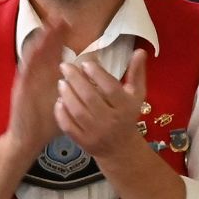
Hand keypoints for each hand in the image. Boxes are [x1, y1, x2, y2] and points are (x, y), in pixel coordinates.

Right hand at [0, 21, 63, 161]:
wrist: (27, 140)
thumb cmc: (46, 123)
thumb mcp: (65, 104)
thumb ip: (76, 91)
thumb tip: (94, 82)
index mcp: (47, 79)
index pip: (54, 54)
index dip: (59, 39)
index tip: (68, 23)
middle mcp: (36, 77)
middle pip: (44, 51)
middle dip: (51, 34)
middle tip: (59, 17)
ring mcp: (28, 83)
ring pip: (34, 58)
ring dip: (40, 42)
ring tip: (48, 27)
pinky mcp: (21, 91)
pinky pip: (25, 73)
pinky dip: (30, 60)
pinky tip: (35, 49)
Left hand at [55, 47, 151, 166]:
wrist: (121, 148)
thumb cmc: (127, 114)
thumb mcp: (136, 94)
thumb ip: (136, 72)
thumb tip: (139, 50)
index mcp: (126, 107)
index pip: (110, 88)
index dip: (97, 74)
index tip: (85, 62)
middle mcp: (111, 121)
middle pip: (90, 98)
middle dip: (76, 80)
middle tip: (65, 66)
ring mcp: (96, 133)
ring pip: (77, 112)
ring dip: (67, 95)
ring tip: (61, 82)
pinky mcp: (84, 142)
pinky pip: (68, 127)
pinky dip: (61, 113)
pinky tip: (59, 101)